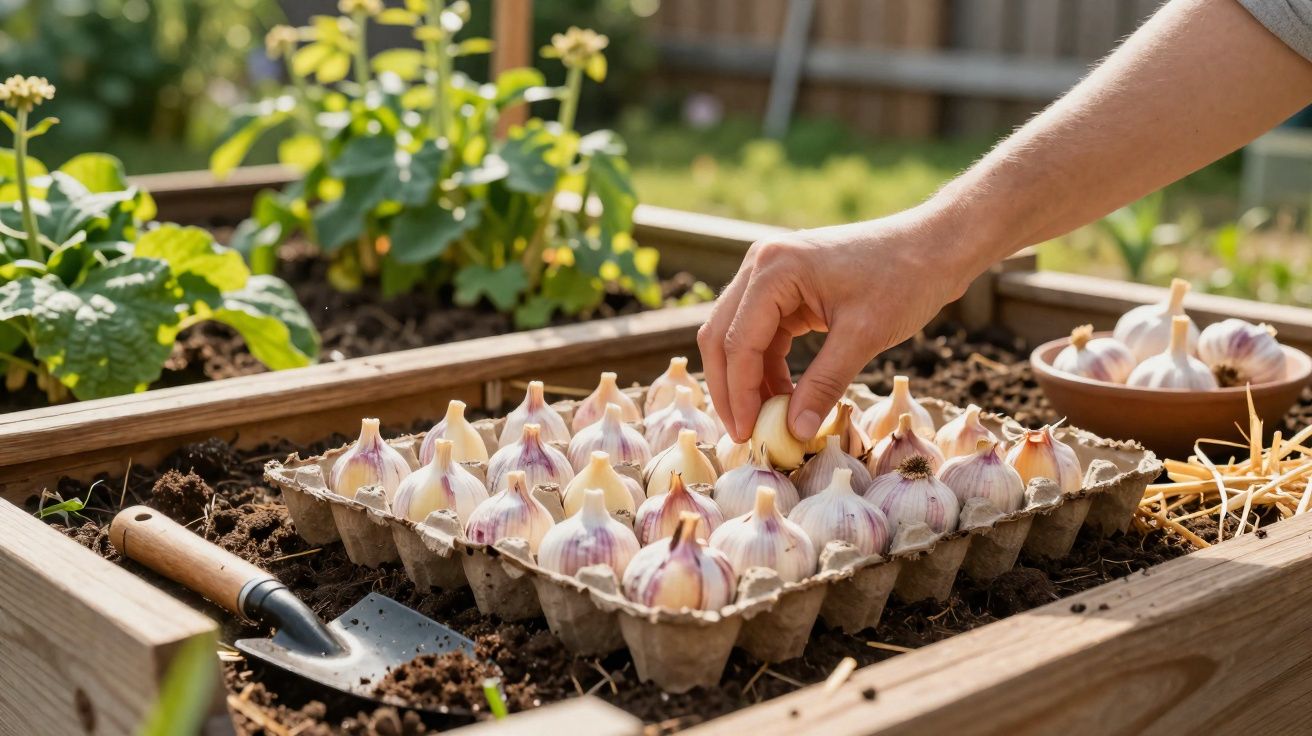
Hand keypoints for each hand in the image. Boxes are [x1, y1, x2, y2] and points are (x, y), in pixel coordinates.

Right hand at [698, 206, 976, 442]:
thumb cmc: (906, 279)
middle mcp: (762, 264)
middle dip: (730, 389)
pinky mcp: (785, 286)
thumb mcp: (864, 336)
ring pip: (737, 336)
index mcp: (775, 269)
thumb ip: (824, 384)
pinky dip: (767, 367)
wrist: (935, 245)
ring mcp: (770, 273)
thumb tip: (795, 432)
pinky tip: (784, 397)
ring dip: (746, 380)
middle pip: (721, 337)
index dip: (739, 394)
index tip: (748, 435)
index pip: (739, 342)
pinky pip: (761, 332)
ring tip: (766, 422)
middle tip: (744, 434)